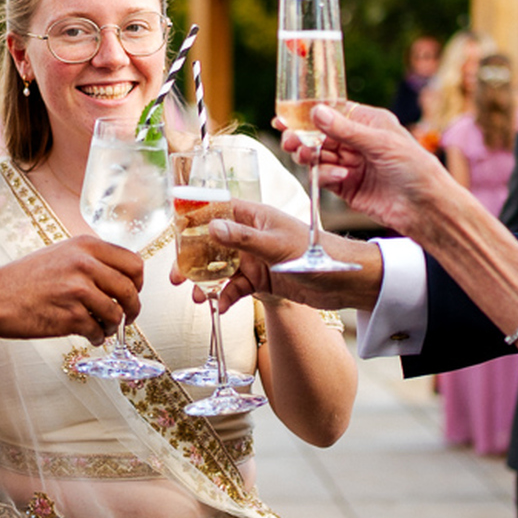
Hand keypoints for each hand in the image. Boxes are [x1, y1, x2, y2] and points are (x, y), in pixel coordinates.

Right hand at [0, 237, 142, 345]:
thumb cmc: (22, 279)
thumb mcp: (60, 254)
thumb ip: (90, 260)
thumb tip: (120, 276)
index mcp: (85, 246)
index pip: (134, 263)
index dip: (138, 282)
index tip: (132, 292)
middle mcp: (85, 264)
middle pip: (130, 290)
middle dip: (132, 309)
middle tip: (127, 317)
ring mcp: (78, 290)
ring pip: (117, 314)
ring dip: (113, 326)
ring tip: (102, 328)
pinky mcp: (70, 316)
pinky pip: (98, 331)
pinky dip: (98, 338)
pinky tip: (89, 336)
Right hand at [166, 200, 382, 312]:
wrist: (344, 281)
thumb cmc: (316, 252)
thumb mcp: (276, 246)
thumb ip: (242, 238)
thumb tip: (210, 227)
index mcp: (254, 216)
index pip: (216, 211)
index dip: (192, 221)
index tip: (173, 236)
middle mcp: (251, 235)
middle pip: (211, 243)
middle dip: (192, 260)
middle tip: (175, 278)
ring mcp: (255, 258)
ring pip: (220, 269)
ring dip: (205, 282)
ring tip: (196, 298)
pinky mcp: (262, 280)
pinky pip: (236, 287)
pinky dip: (226, 297)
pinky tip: (221, 307)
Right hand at [285, 102, 464, 237]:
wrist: (425, 208)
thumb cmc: (414, 168)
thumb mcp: (380, 143)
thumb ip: (346, 130)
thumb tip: (317, 112)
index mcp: (368, 123)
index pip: (332, 113)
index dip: (308, 114)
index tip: (285, 117)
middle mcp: (357, 142)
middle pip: (319, 135)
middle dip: (302, 137)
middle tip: (290, 141)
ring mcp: (350, 165)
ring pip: (317, 156)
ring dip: (309, 156)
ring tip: (307, 157)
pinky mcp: (346, 187)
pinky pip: (324, 177)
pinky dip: (325, 176)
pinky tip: (339, 177)